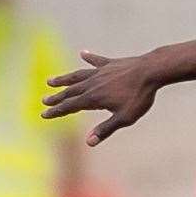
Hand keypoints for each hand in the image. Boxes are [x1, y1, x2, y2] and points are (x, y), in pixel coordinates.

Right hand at [41, 51, 160, 144]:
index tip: (44, 115)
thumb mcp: (124, 117)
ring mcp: (101, 72)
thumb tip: (89, 142)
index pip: (70, 106)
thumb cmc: (139, 96)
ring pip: (78, 76)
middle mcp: (92, 83)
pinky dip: (89, 58)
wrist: (151, 71)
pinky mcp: (111, 64)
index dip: (57, 111)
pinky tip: (83, 53)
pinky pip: (96, 61)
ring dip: (64, 79)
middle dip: (57, 97)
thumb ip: (106, 129)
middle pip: (70, 91)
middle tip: (44, 100)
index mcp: (93, 98)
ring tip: (51, 81)